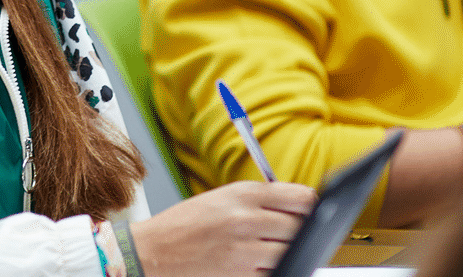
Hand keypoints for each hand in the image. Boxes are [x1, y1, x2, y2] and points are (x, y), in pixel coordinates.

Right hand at [128, 180, 314, 276]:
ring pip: (291, 251)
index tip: (306, 212)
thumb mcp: (221, 199)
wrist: (154, 251)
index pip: (301, 198)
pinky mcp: (242, 273)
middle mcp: (247, 219)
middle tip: (283, 234)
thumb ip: (258, 200)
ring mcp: (246, 249)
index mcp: (243, 194)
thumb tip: (297, 208)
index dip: (308, 207)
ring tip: (264, 248)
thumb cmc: (184, 224)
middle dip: (297, 232)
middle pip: (300, 227)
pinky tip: (252, 262)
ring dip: (284, 251)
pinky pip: (274, 270)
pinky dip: (269, 268)